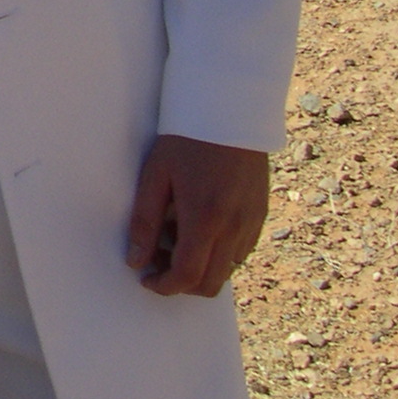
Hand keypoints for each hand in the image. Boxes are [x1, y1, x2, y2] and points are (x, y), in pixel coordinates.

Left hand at [125, 134, 269, 296]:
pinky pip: (241, 251)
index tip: (147, 279)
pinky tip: (199, 226)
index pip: (187, 276)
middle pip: (211, 283)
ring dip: (201, 267)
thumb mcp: (155, 175)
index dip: (164, 286)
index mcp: (204, 219)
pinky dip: (219, 253)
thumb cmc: (185, 139)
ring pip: (228, 270)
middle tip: (158, 260)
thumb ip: (144, 221)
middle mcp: (234, 228)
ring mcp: (252, 223)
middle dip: (182, 283)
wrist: (228, 112)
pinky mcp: (261, 215)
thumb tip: (136, 260)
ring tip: (175, 235)